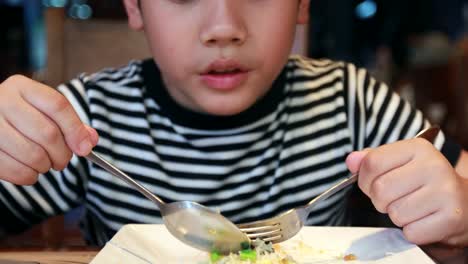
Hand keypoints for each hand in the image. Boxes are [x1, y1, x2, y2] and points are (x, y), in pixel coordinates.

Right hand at [0, 75, 97, 184]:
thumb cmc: (21, 117)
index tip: (85, 148)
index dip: (75, 130)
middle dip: (62, 154)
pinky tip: (31, 172)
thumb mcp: (44, 111)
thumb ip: (70, 123)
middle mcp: (3, 101)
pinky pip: (14, 170)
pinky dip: (29, 176)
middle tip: (63, 160)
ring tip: (45, 164)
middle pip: (48, 133)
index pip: (58, 106)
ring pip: (32, 154)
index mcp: (23, 88)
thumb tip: (90, 141)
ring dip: (46, 166)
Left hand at [346, 138, 467, 245]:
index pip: (372, 163)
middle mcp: (434, 166)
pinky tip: (423, 219)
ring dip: (397, 216)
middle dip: (380, 200)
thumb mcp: (398, 163)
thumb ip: (371, 160)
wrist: (462, 202)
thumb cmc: (423, 181)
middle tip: (395, 198)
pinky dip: (412, 231)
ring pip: (395, 213)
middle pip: (380, 190)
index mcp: (417, 148)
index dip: (364, 179)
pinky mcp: (451, 217)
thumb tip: (351, 161)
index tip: (373, 183)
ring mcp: (445, 192)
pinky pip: (411, 232)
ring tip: (412, 207)